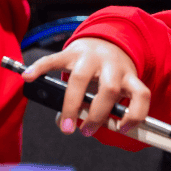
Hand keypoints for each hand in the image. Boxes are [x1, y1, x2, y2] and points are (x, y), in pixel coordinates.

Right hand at [21, 37, 150, 136]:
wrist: (107, 40)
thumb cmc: (110, 73)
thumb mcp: (116, 88)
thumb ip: (101, 108)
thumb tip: (70, 125)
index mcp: (129, 77)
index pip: (141, 94)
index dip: (135, 114)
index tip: (122, 128)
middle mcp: (114, 66)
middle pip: (109, 89)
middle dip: (97, 115)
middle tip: (86, 131)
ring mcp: (93, 57)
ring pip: (82, 78)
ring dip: (72, 105)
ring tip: (66, 125)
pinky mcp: (73, 51)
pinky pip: (55, 59)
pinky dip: (41, 68)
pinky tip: (30, 77)